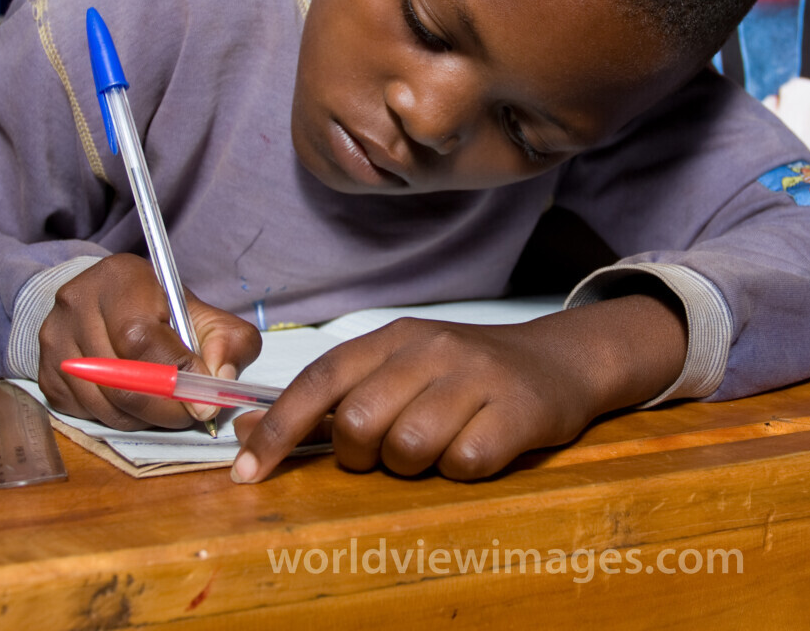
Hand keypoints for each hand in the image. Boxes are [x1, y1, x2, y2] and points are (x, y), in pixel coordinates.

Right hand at [37, 253, 260, 428]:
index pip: (141, 338)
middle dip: (163, 408)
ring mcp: (54, 339)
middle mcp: (77, 303)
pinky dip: (117, 418)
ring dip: (142, 418)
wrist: (109, 304)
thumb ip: (228, 344)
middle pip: (119, 379)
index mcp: (121, 278)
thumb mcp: (207, 317)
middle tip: (188, 413)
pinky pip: (85, 414)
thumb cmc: (164, 311)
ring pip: (102, 405)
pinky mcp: (45, 372)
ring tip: (164, 405)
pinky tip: (134, 401)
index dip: (174, 374)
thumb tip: (220, 382)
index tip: (201, 396)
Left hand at [230, 294, 687, 482]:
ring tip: (441, 445)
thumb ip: (342, 397)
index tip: (247, 472)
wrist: (562, 361)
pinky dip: (463, 470)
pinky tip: (480, 447)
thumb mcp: (406, 369)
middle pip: (361, 424)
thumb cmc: (469, 375)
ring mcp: (476, 377)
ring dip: (415, 465)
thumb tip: (251, 431)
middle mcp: (431, 349)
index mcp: (394, 337)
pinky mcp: (515, 410)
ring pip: (409, 448)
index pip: (320, 380)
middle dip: (364, 457)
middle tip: (391, 453)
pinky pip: (463, 464)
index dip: (277, 429)